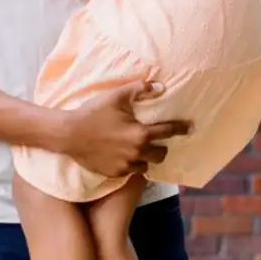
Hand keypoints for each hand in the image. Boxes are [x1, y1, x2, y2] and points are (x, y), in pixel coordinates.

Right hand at [49, 81, 186, 179]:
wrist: (69, 134)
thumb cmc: (93, 112)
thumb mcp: (117, 96)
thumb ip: (140, 89)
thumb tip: (160, 86)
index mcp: (141, 133)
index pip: (168, 132)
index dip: (181, 128)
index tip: (191, 128)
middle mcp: (137, 152)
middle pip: (161, 154)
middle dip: (162, 148)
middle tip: (156, 141)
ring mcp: (126, 165)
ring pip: (146, 166)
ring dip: (146, 158)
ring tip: (139, 150)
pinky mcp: (115, 173)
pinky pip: (130, 171)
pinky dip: (131, 164)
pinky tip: (123, 156)